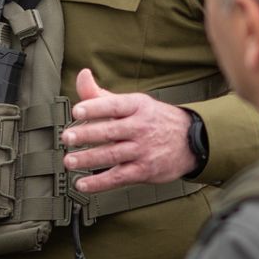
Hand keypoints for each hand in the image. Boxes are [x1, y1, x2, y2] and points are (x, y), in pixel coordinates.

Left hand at [62, 68, 195, 194]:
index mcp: (137, 106)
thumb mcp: (132, 103)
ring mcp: (143, 150)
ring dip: (88, 159)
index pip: (114, 105)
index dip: (95, 107)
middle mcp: (140, 127)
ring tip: (69, 161)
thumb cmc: (153, 119)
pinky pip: (119, 177)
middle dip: (87, 135)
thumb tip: (82, 75)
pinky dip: (99, 183)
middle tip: (67, 137)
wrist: (191, 141)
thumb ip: (101, 94)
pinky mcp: (144, 171)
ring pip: (112, 155)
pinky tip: (83, 184)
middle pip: (111, 131)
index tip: (77, 110)